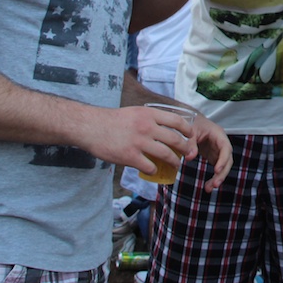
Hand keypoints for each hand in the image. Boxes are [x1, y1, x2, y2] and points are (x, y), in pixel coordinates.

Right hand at [80, 105, 198, 176]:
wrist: (91, 127)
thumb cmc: (112, 120)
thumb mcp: (135, 112)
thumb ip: (150, 119)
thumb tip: (166, 128)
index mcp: (149, 114)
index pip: (177, 120)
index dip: (188, 129)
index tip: (191, 135)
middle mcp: (147, 127)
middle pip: (175, 140)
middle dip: (186, 149)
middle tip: (188, 154)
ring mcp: (139, 142)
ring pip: (166, 155)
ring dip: (174, 162)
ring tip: (176, 165)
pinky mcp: (130, 156)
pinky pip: (150, 166)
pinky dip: (155, 170)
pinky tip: (154, 170)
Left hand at [188, 114, 232, 192]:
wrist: (191, 121)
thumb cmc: (192, 122)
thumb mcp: (190, 130)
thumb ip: (190, 143)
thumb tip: (189, 158)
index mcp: (218, 134)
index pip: (226, 148)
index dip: (223, 159)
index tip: (216, 170)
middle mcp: (221, 144)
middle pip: (228, 160)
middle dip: (222, 173)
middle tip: (215, 184)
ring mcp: (218, 151)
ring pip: (223, 166)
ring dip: (218, 178)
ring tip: (209, 188)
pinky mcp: (213, 156)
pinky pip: (216, 169)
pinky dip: (213, 178)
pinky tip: (208, 186)